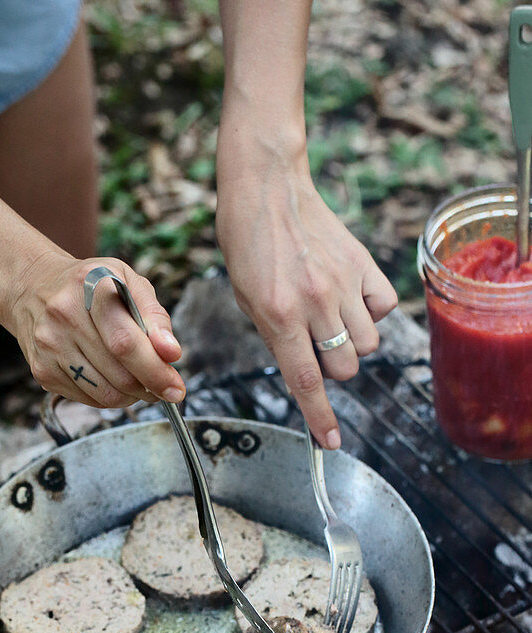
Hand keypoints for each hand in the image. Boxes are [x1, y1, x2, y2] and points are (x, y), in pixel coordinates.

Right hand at [8, 252, 184, 408]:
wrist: (33, 287)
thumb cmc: (91, 287)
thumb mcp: (127, 282)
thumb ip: (154, 316)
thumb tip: (172, 353)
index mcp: (91, 286)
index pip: (127, 342)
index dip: (155, 371)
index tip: (176, 387)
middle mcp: (65, 315)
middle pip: (119, 374)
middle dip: (149, 388)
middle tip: (162, 387)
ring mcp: (50, 345)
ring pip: (105, 394)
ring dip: (131, 397)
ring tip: (138, 382)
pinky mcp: (42, 371)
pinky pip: (88, 400)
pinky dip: (109, 397)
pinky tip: (111, 379)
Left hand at [216, 159, 396, 447]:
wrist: (266, 189)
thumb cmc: (248, 247)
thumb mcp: (247, 300)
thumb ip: (277, 338)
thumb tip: (306, 373)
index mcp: (278, 315)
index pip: (305, 380)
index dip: (320, 417)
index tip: (331, 443)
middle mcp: (314, 302)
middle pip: (344, 368)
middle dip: (332, 368)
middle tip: (313, 343)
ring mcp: (342, 282)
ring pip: (367, 344)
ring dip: (352, 343)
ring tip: (331, 318)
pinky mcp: (363, 263)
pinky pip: (384, 309)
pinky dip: (371, 313)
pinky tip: (350, 297)